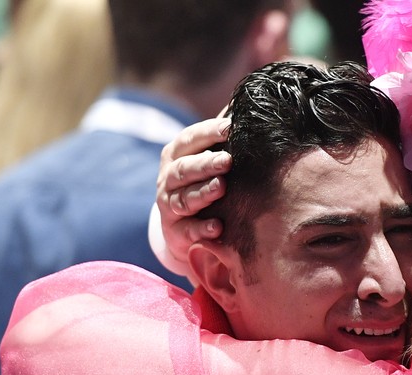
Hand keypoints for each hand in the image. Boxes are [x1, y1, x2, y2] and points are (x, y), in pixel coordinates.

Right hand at [149, 118, 230, 280]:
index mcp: (176, 155)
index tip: (232, 126)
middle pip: (183, 169)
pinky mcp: (176, 232)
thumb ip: (221, 134)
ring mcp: (169, 206)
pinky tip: (217, 227)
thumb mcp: (207, 156)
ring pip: (184, 198)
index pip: (190, 139)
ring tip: (221, 188)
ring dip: (202, 193)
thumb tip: (242, 104)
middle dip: (205, 164)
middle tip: (228, 161)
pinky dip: (201, 229)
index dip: (209, 132)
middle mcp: (168, 179)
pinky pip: (187, 231)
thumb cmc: (202, 180)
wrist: (183, 225)